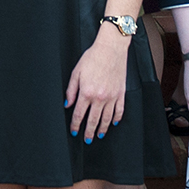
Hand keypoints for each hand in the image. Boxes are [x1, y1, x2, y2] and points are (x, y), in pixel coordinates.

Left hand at [66, 27, 128, 142]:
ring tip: (99, 135)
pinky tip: (113, 123)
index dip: (76, 125)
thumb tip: (67, 104)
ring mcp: (112, 97)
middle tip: (87, 140)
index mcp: (87, 92)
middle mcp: (100, 97)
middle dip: (88, 132)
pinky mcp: (121, 93)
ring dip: (102, 129)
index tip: (74, 131)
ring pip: (107, 118)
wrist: (111, 49)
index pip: (79, 114)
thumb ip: (71, 90)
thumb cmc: (93, 57)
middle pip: (93, 120)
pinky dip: (117, 118)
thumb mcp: (76, 72)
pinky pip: (119, 110)